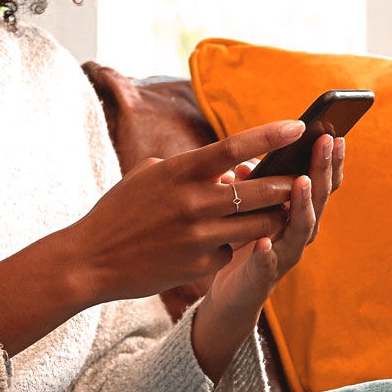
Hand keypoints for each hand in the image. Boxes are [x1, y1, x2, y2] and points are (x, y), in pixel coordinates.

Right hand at [66, 119, 306, 302]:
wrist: (91, 260)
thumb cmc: (119, 212)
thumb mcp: (148, 177)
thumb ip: (187, 169)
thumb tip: (224, 170)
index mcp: (180, 172)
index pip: (235, 147)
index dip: (271, 135)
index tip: (298, 125)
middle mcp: (193, 202)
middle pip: (259, 189)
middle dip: (286, 184)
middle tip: (301, 179)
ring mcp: (198, 236)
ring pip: (257, 224)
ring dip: (272, 217)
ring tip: (278, 211)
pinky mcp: (199, 266)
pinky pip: (231, 251)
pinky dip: (229, 246)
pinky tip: (214, 246)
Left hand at [191, 131, 345, 379]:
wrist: (234, 294)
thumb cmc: (245, 242)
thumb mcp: (249, 208)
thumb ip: (252, 188)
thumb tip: (245, 163)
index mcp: (298, 212)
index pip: (321, 182)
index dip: (329, 160)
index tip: (334, 132)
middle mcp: (299, 232)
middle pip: (319, 198)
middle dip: (324, 169)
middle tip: (328, 142)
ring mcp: (285, 255)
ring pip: (301, 228)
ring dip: (304, 204)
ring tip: (302, 182)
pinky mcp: (263, 277)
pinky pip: (266, 265)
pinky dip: (266, 254)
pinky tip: (262, 242)